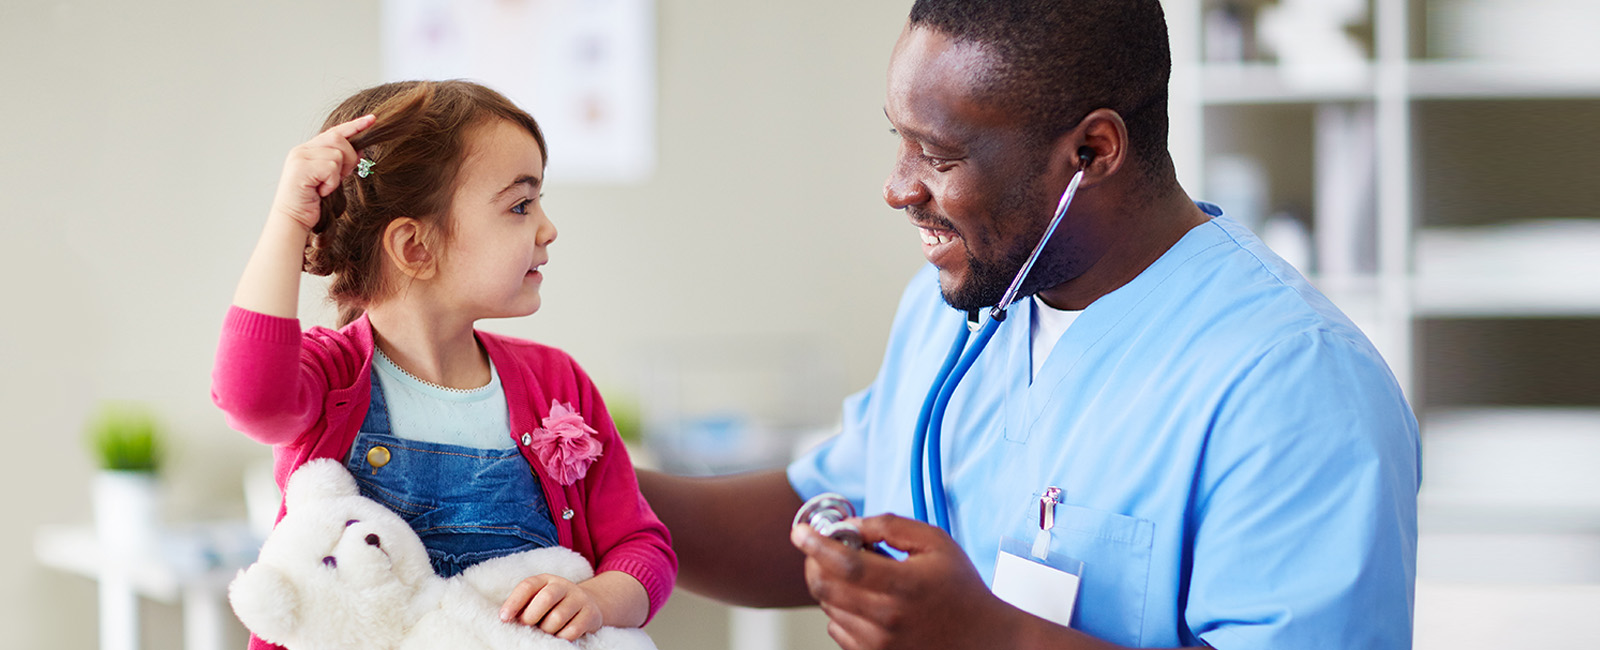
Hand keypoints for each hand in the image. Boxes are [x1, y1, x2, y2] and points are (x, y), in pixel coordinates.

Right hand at [268, 114, 374, 231]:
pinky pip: (331, 168)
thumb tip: (361, 151)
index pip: (334, 132)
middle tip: (343, 176)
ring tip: (325, 187)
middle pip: (338, 139)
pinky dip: (331, 183)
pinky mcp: (301, 168)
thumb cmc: (313, 202)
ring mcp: (300, 158)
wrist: (294, 220)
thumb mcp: (332, 179)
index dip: (354, 126)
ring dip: (338, 174)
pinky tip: (321, 192)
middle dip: (349, 157)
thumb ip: (342, 163)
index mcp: (309, 150)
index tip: (372, 120)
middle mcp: (302, 150)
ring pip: (337, 155)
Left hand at [499, 573, 603, 640]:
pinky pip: (572, 630)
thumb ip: (524, 605)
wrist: (589, 604)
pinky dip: (561, 637)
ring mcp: (579, 599)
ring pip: (558, 617)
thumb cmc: (554, 605)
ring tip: (545, 631)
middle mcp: (564, 586)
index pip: (528, 586)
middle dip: (531, 616)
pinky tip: (559, 635)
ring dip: (547, 629)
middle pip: (546, 598)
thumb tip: (508, 619)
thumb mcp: (539, 599)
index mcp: (546, 580)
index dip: (514, 602)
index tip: (504, 618)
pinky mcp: (591, 614)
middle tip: (526, 626)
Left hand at [792, 514, 1024, 649]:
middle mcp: (886, 619)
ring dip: (830, 583)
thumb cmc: (960, 588)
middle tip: (823, 546)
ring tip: (859, 573)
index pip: (844, 564)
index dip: (815, 544)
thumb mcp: (935, 543)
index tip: (800, 531)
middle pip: (825, 587)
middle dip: (815, 561)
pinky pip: (836, 629)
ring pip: (828, 607)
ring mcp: (878, 643)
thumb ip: (890, 526)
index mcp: (903, 586)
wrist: (982, 639)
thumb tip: (851, 525)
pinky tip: (864, 599)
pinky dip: (839, 609)